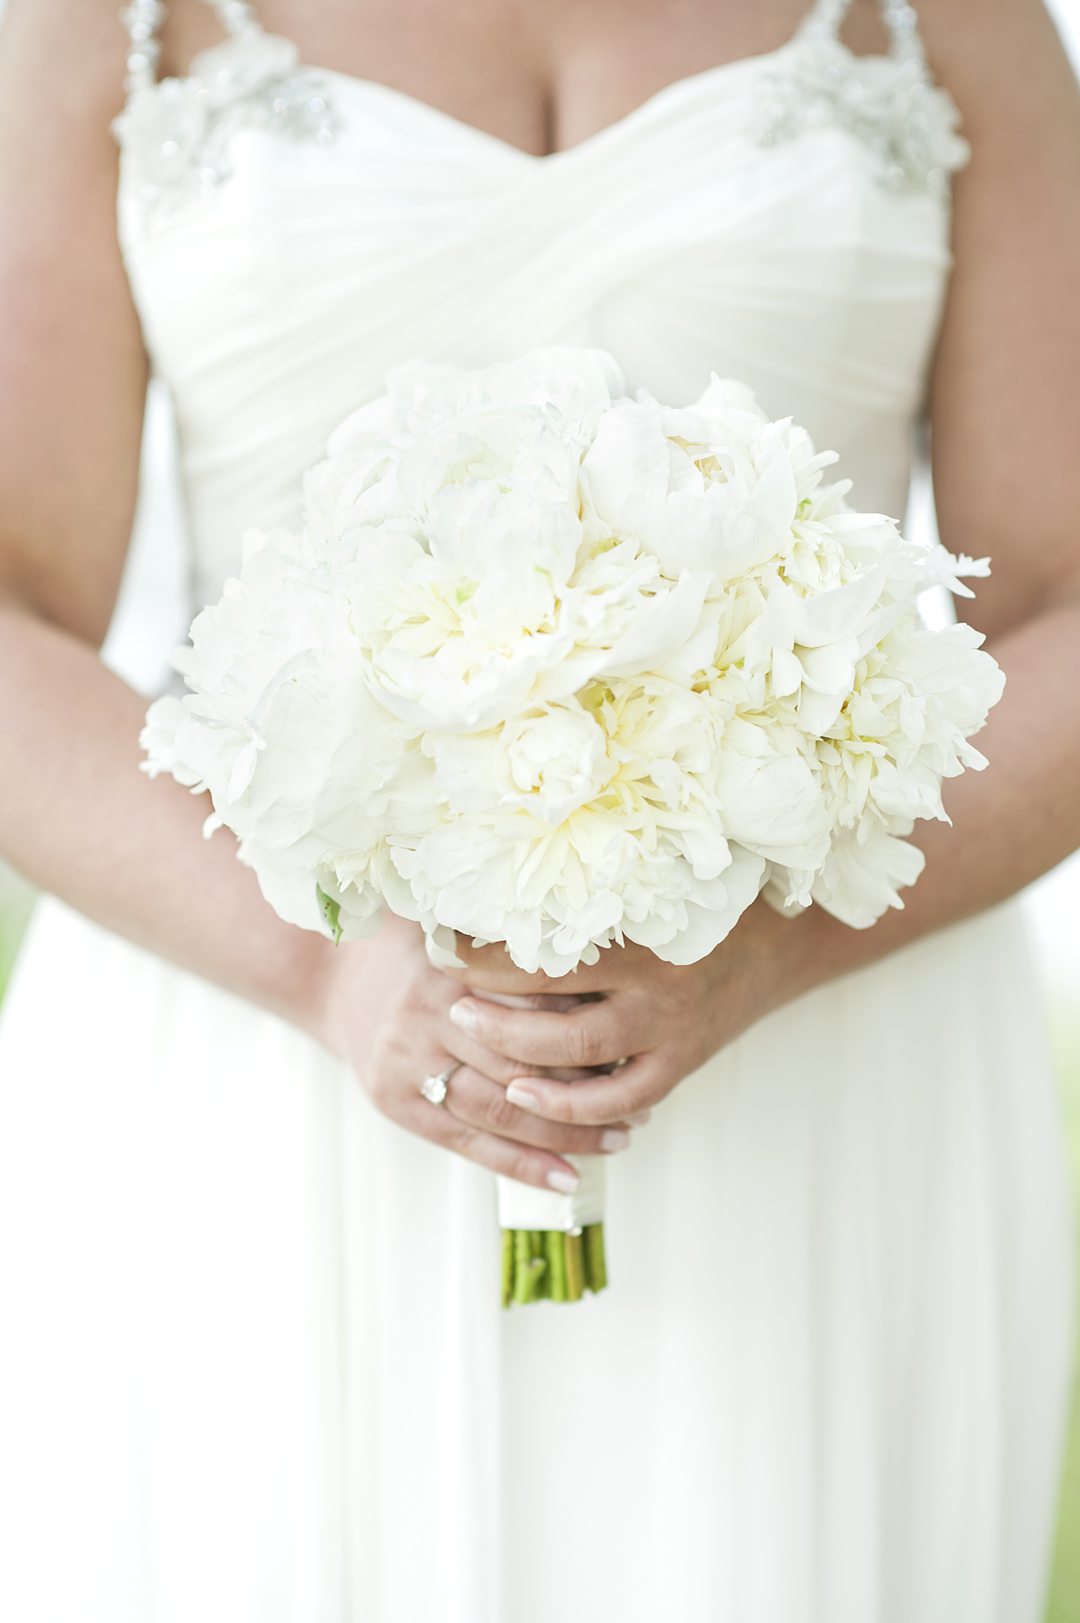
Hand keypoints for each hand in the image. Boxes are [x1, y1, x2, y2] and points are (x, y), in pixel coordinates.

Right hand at [312, 913, 638, 1190]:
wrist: (333, 977)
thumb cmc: (419, 950)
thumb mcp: (461, 928)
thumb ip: (517, 943)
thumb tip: (604, 947)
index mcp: (454, 965)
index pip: (534, 1002)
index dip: (587, 1026)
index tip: (637, 1043)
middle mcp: (429, 1014)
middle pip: (520, 1061)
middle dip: (586, 1087)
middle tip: (641, 1102)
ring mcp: (409, 1062)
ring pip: (499, 1109)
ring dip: (564, 1133)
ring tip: (620, 1141)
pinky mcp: (398, 1102)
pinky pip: (468, 1143)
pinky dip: (521, 1164)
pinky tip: (566, 1177)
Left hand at [443, 900, 820, 1126]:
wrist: (786, 940)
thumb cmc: (710, 897)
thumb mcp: (659, 879)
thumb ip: (597, 882)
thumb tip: (506, 864)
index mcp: (647, 934)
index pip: (551, 949)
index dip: (490, 950)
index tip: (447, 940)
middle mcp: (658, 989)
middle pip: (556, 1014)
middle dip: (493, 1011)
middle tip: (450, 999)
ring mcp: (670, 1033)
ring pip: (579, 1060)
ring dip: (518, 1056)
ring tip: (473, 1040)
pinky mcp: (681, 1064)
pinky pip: (620, 1099)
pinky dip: (571, 1106)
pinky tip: (527, 1094)